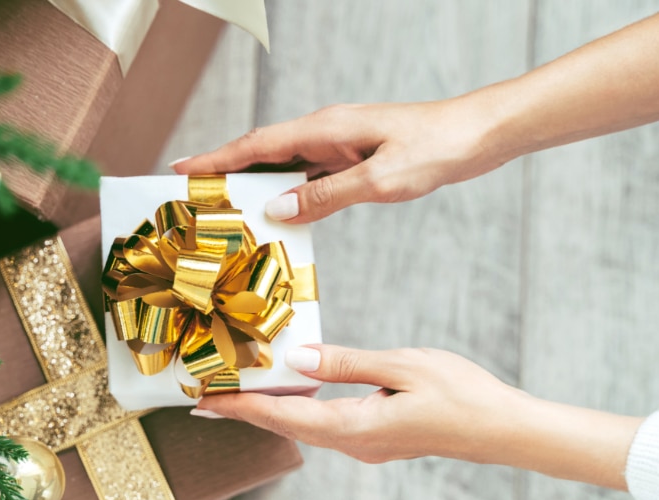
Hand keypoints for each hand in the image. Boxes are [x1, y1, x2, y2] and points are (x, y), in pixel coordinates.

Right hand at [171, 99, 509, 222]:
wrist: (477, 135)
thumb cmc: (436, 148)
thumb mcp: (381, 181)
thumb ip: (327, 196)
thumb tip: (279, 209)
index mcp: (325, 128)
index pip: (257, 144)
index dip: (216, 157)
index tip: (181, 168)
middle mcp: (326, 131)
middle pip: (262, 152)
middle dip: (224, 170)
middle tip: (191, 194)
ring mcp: (339, 144)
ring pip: (284, 165)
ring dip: (254, 183)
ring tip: (225, 208)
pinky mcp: (354, 157)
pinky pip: (309, 176)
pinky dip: (288, 192)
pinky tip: (280, 212)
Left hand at [194, 344, 642, 489]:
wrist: (503, 429)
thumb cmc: (462, 395)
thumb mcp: (403, 366)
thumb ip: (346, 363)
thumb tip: (296, 359)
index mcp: (356, 426)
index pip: (284, 415)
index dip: (241, 407)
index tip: (204, 400)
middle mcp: (354, 443)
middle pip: (286, 424)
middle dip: (245, 409)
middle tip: (205, 394)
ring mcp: (365, 444)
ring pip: (304, 425)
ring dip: (270, 408)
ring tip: (237, 390)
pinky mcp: (376, 437)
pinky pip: (324, 423)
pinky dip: (298, 407)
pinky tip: (290, 390)